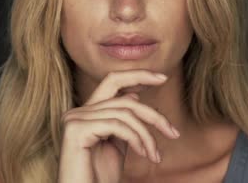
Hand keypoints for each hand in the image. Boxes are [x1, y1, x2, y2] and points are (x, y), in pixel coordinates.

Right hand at [57, 70, 180, 182]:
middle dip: (153, 114)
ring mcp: (74, 119)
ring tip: (154, 156)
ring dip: (147, 136)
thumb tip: (135, 96)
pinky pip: (116, 125)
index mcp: (86, 113)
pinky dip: (136, 138)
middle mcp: (77, 112)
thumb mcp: (117, 144)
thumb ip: (123, 122)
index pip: (113, 81)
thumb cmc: (99, 178)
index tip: (163, 78)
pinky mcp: (76, 130)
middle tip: (173, 133)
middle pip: (125, 99)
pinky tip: (143, 154)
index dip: (138, 75)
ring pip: (125, 113)